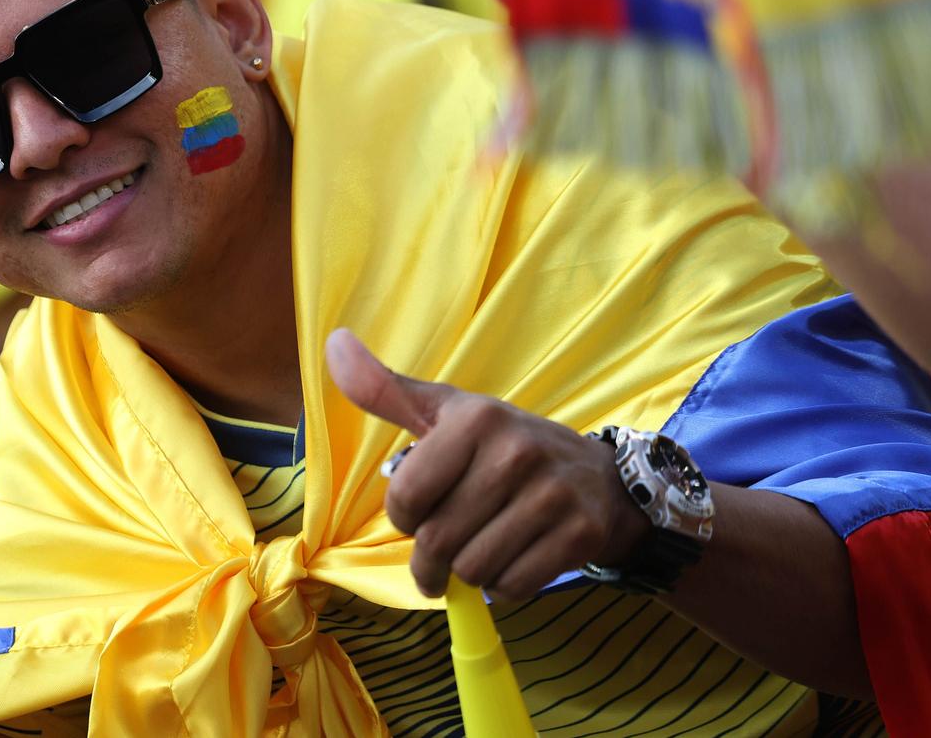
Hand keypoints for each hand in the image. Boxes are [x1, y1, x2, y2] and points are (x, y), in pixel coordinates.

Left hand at [326, 329, 648, 599]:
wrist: (597, 477)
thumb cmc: (503, 446)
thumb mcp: (446, 412)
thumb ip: (386, 390)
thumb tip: (333, 344)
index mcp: (474, 419)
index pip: (405, 499)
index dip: (406, 517)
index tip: (422, 511)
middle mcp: (515, 452)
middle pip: (439, 541)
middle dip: (434, 558)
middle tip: (446, 549)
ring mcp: (552, 494)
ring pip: (475, 569)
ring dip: (472, 572)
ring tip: (484, 547)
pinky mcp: (579, 534)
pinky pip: (514, 586)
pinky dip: (506, 585)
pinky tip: (516, 557)